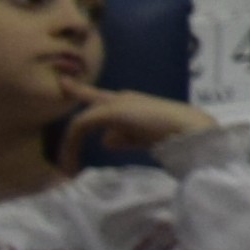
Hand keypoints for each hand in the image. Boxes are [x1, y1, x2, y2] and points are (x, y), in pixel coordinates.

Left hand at [52, 88, 216, 165]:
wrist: (187, 128)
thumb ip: (124, 137)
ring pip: (81, 120)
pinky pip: (81, 127)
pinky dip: (73, 147)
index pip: (102, 98)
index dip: (82, 91)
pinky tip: (71, 163)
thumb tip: (105, 140)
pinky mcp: (110, 112)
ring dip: (70, 145)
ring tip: (67, 166)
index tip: (66, 82)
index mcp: (131, 102)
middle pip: (89, 100)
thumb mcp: (144, 136)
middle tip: (62, 94)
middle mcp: (121, 98)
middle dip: (74, 100)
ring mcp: (114, 103)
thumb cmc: (174, 132)